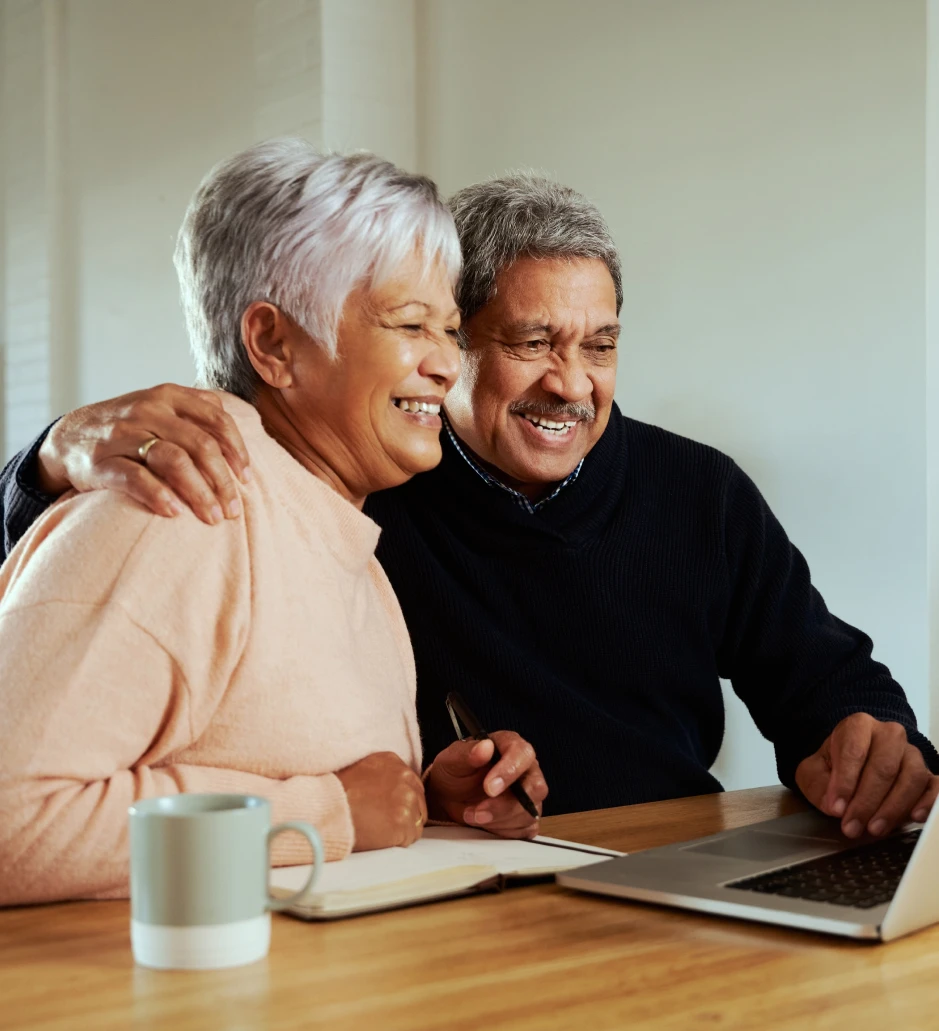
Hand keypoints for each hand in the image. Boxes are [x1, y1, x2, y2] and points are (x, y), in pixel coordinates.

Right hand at [36, 384, 250, 524]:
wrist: (67, 438)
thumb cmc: (129, 429)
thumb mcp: (161, 411)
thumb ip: (196, 417)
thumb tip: (240, 444)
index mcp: (168, 396)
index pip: (217, 419)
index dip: (238, 449)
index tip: (247, 479)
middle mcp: (147, 410)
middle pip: (200, 445)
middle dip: (223, 480)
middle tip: (233, 510)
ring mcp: (122, 434)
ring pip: (173, 461)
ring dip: (199, 493)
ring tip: (212, 517)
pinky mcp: (100, 461)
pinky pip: (136, 478)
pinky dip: (159, 495)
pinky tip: (176, 512)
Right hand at [335, 751, 426, 850]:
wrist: (326, 809)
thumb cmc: (335, 793)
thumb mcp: (360, 769)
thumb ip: (381, 775)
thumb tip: (390, 789)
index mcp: (392, 761)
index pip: (411, 783)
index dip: (401, 800)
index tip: (389, 808)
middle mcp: (404, 777)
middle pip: (418, 801)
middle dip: (405, 813)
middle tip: (384, 822)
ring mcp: (406, 799)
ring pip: (417, 821)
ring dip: (403, 828)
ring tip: (380, 830)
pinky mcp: (403, 822)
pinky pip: (411, 837)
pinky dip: (399, 841)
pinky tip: (381, 838)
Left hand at [425, 731, 547, 838]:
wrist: (449, 798)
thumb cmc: (455, 773)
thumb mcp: (452, 760)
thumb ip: (468, 753)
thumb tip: (485, 746)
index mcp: (511, 747)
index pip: (523, 754)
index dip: (509, 771)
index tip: (489, 787)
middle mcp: (526, 770)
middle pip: (535, 787)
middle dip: (504, 805)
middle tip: (478, 811)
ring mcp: (530, 796)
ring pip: (528, 812)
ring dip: (497, 819)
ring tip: (472, 814)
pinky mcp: (527, 818)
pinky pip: (525, 830)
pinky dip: (501, 830)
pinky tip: (485, 823)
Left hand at [795, 713, 938, 838]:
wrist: (854, 763)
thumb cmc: (834, 766)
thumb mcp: (814, 771)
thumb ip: (819, 785)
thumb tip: (836, 807)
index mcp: (858, 726)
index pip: (854, 752)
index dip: (845, 783)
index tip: (836, 809)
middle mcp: (889, 734)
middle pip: (883, 767)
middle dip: (866, 802)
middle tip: (852, 827)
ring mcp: (912, 754)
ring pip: (911, 777)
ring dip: (892, 808)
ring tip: (874, 829)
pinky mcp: (928, 774)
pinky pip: (935, 786)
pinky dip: (928, 802)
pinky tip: (914, 818)